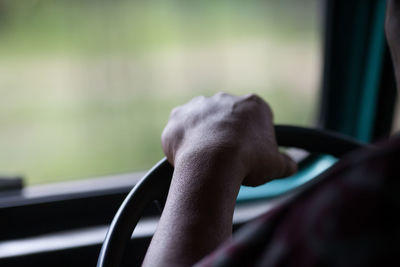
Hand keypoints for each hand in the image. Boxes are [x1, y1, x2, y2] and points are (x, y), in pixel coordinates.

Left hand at [161, 92, 296, 185]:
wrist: (211, 162)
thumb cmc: (248, 161)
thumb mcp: (276, 165)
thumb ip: (286, 163)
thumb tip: (292, 167)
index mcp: (252, 105)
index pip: (257, 117)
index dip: (255, 136)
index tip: (251, 152)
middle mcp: (224, 99)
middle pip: (227, 116)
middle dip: (227, 133)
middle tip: (227, 157)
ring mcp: (198, 106)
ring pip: (201, 120)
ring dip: (203, 135)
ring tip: (205, 159)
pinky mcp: (177, 117)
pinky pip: (180, 129)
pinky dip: (182, 141)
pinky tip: (186, 158)